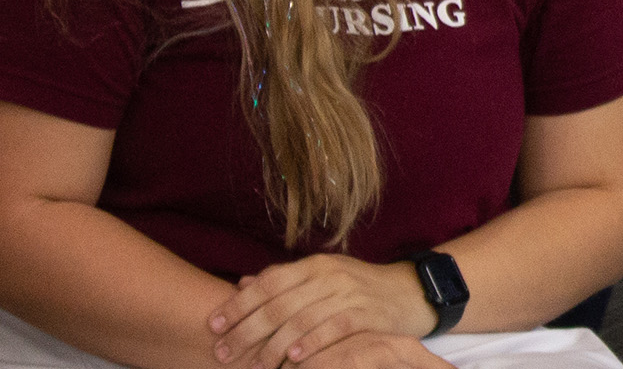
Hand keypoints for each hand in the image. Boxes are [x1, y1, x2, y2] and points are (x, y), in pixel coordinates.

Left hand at [208, 254, 432, 368]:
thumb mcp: (322, 279)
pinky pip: (332, 329)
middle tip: (223, 353)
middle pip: (278, 304)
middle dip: (246, 331)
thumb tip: (242, 284)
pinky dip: (312, 345)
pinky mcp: (366, 313)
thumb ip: (284, 282)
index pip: (267, 282)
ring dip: (273, 346)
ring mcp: (348, 293)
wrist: (409, 293)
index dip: (238, 304)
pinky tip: (295, 361)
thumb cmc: (358, 289)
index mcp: (314, 265)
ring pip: (301, 319)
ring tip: (254, 366)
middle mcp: (329, 275)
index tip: (213, 326)